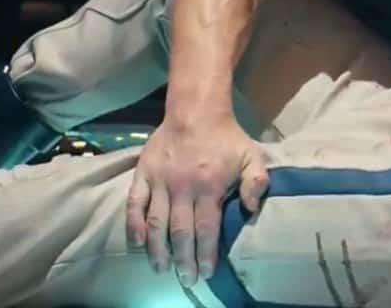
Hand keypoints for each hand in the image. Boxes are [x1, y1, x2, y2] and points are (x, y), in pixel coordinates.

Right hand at [125, 115, 268, 285]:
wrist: (195, 111)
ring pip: (155, 223)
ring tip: (161, 269)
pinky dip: (133, 225)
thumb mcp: (252, 156)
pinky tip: (137, 243)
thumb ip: (256, 182)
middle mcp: (183, 188)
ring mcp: (160, 181)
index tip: (206, 272)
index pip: (206, 228)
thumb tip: (251, 209)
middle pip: (180, 232)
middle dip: (183, 259)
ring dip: (157, 249)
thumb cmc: (226, 138)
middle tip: (186, 279)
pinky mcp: (143, 174)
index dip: (206, 253)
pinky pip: (134, 204)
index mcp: (209, 186)